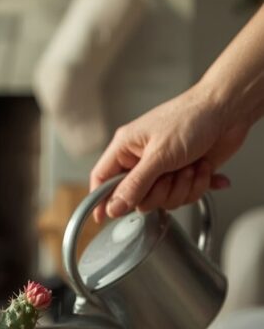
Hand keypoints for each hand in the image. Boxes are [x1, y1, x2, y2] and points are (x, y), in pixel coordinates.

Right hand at [89, 87, 247, 222]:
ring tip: (190, 166)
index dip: (101, 200)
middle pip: (137, 198)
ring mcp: (164, 169)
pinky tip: (202, 168)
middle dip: (159, 192)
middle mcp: (142, 160)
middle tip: (169, 176)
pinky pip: (184, 196)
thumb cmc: (191, 118)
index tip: (103, 218)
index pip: (102, 179)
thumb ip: (135, 184)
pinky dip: (198, 185)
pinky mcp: (184, 174)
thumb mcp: (159, 154)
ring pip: (163, 200)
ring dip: (182, 187)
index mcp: (126, 147)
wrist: (228, 110)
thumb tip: (113, 207)